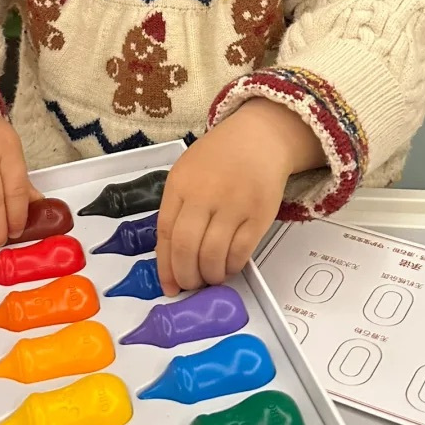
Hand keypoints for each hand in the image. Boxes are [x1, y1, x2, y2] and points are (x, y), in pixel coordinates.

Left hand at [156, 101, 322, 293]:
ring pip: (213, 255)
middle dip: (186, 276)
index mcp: (180, 184)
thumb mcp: (187, 172)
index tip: (169, 285)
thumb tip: (171, 255)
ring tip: (210, 277)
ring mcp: (233, 205)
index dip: (165, 266)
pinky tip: (229, 266)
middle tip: (190, 285)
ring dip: (210, 275)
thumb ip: (177, 208)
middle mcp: (204, 195)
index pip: (165, 233)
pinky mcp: (259, 214)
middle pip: (187, 248)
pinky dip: (232, 266)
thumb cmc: (219, 159)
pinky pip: (241, 252)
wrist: (259, 139)